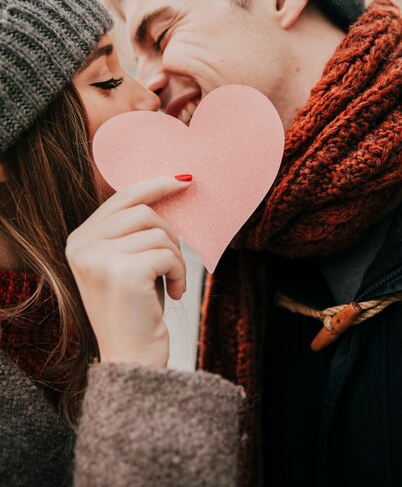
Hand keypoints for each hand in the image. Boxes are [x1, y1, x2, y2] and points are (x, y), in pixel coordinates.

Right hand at [65, 175, 190, 366]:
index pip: (121, 197)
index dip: (156, 185)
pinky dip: (179, 272)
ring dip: (175, 257)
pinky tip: (173, 292)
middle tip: (174, 261)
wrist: (130, 359)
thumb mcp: (126, 262)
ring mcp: (99, 258)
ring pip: (159, 232)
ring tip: (171, 282)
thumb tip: (167, 186)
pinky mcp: (122, 272)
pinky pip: (167, 254)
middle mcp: (82, 246)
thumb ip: (131, 229)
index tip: (184, 180)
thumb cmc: (135, 309)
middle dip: (169, 233)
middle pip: (143, 210)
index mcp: (79, 240)